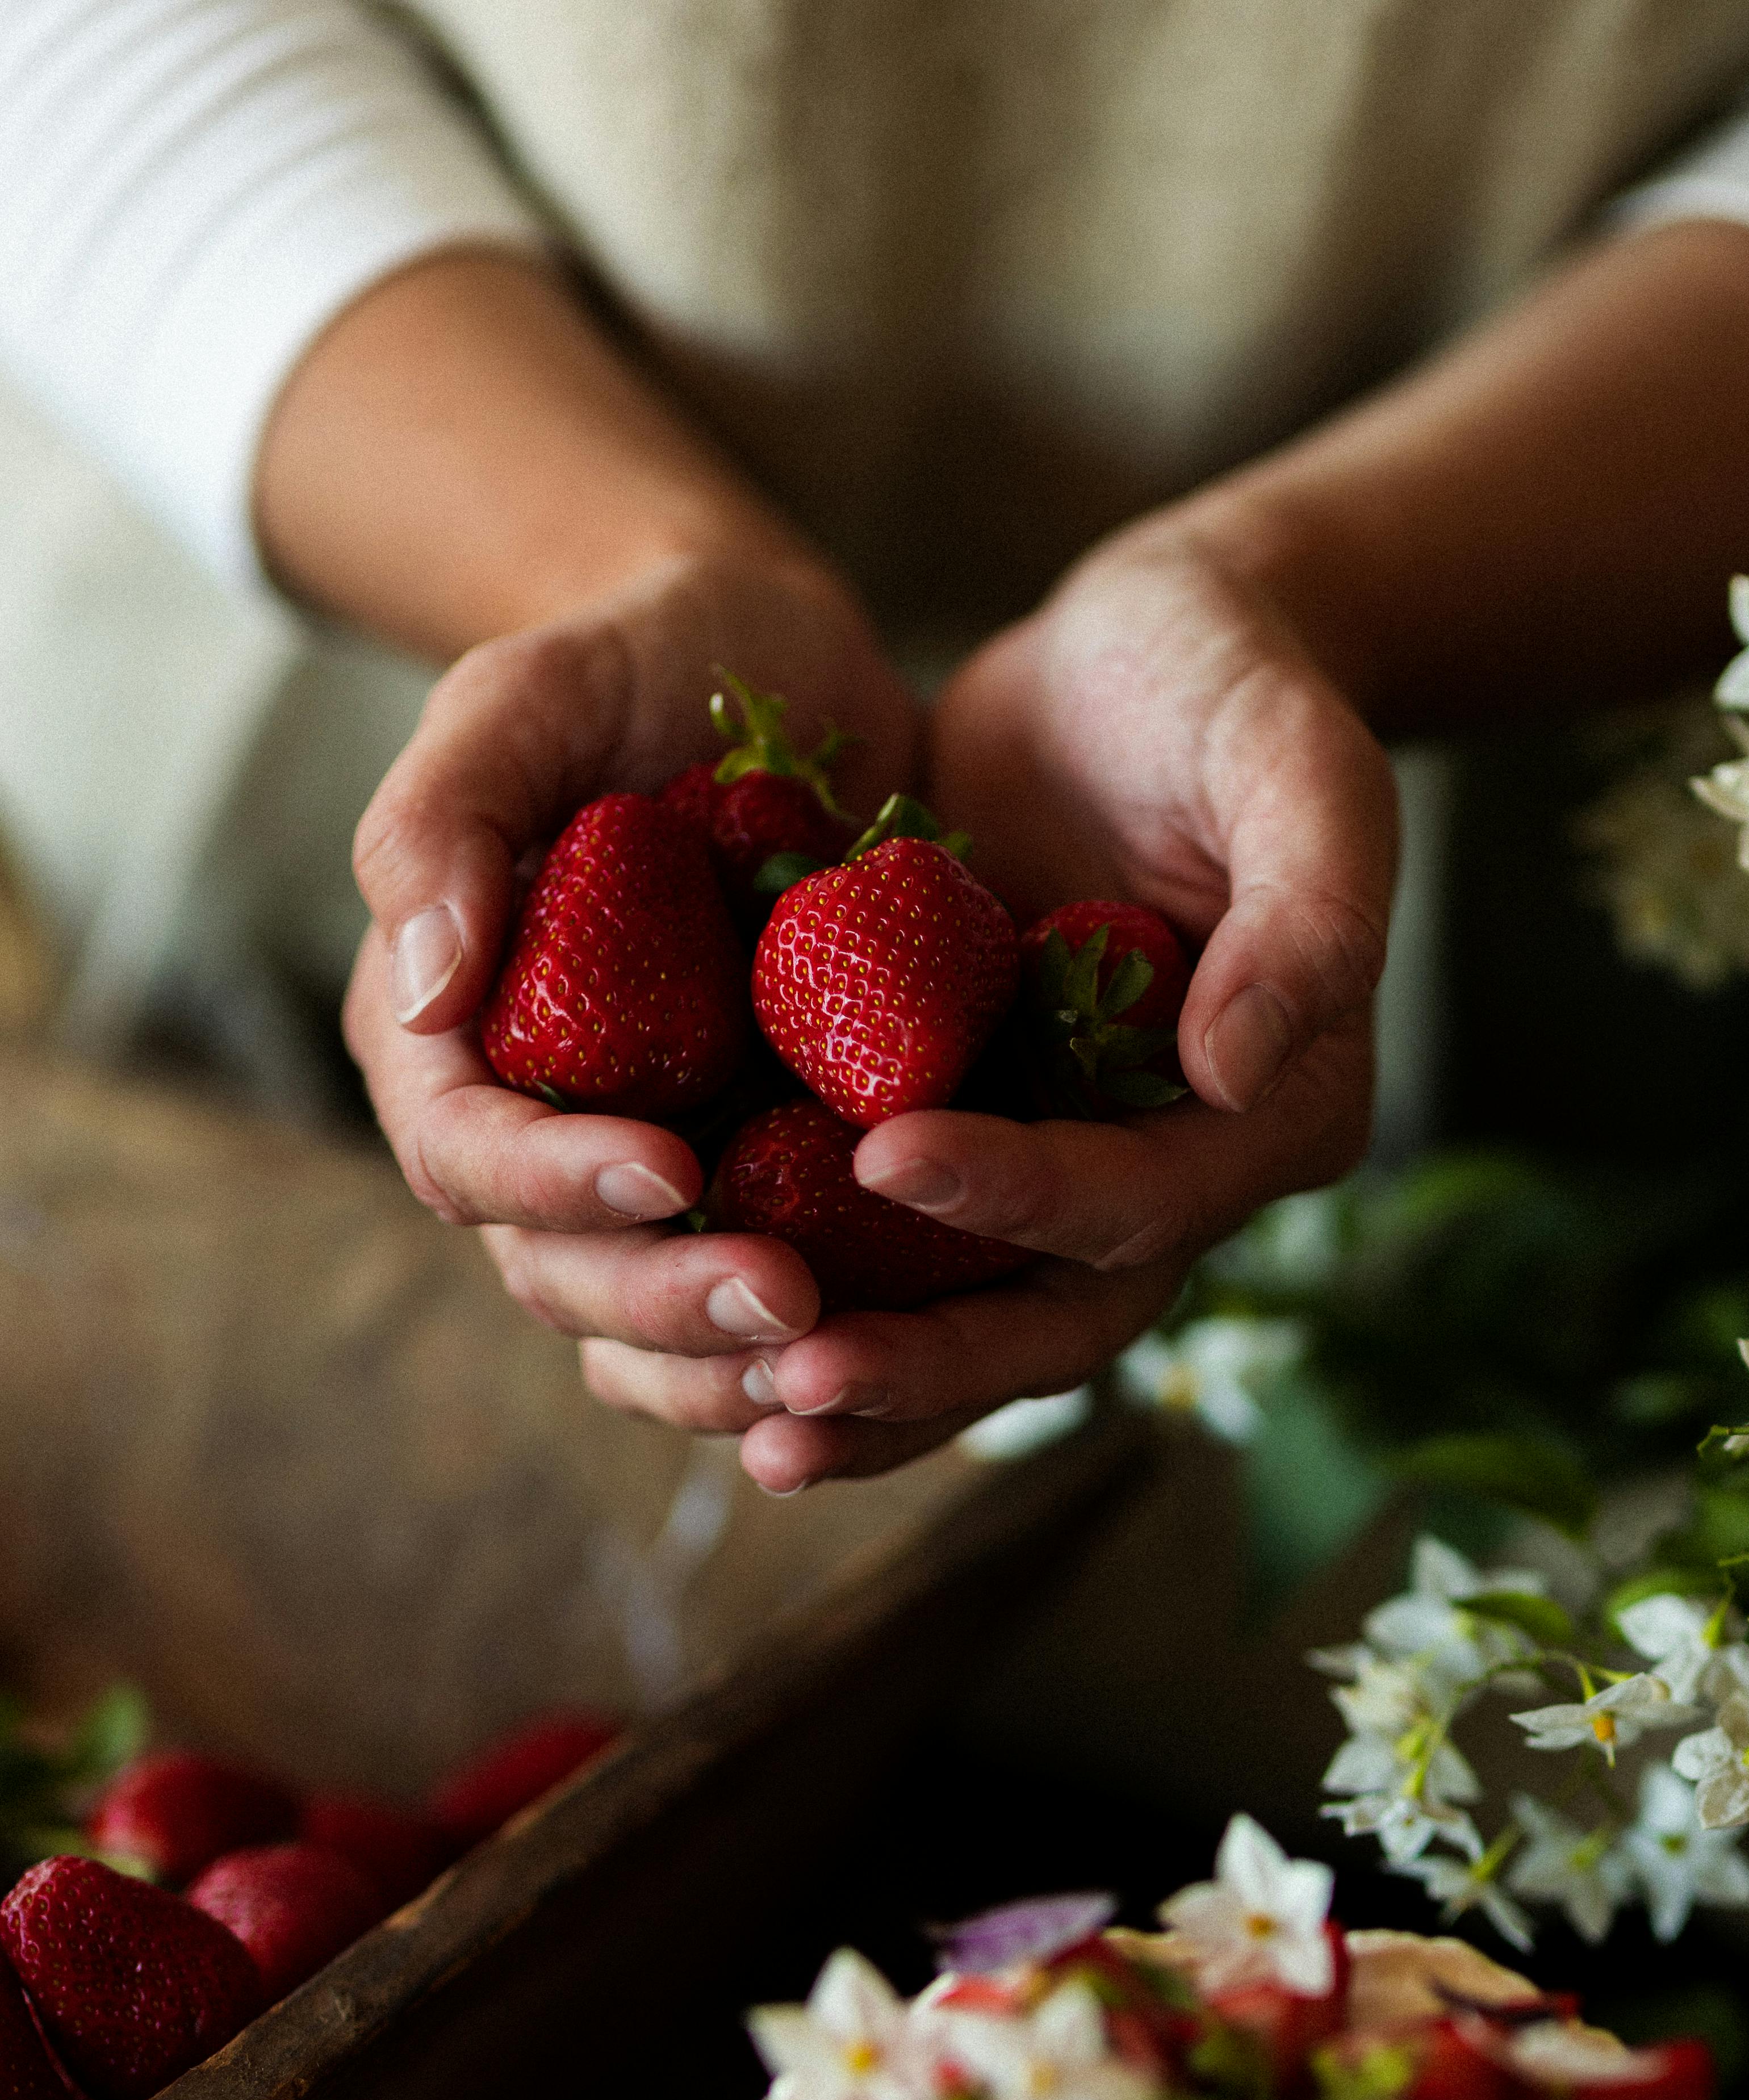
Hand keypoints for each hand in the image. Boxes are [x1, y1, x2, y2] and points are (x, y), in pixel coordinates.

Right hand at [344, 546, 919, 1449]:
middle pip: (564, 1273)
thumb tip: (423, 986)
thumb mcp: (527, 693)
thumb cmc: (635, 661)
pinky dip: (826, 1350)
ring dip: (735, 1368)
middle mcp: (544, 1130)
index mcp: (451, 1037)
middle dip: (665, 1304)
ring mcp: (658, 1167)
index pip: (467, 1155)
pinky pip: (772, 1307)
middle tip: (788, 1302)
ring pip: (656, 1332)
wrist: (782, 669)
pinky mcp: (770, 1180)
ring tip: (839, 1360)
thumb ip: (442, 819)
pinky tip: (904, 1355)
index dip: (555, 1184)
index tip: (668, 1168)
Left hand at [623, 528, 1392, 1489]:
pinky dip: (814, 1309)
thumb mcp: (1305, 766)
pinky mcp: (976, 1141)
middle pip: (1052, 1320)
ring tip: (740, 1420)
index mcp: (1275, 1113)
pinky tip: (697, 1336)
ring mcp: (1066, 1171)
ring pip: (968, 1328)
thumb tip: (1235, 1068)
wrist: (1142, 661)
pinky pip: (897, 1264)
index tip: (887, 1154)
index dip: (1021, 1198)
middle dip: (926, 1366)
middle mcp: (1175, 1178)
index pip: (1141, 1199)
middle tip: (792, 1385)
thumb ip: (1313, 912)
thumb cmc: (1236, 688)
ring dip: (861, 1389)